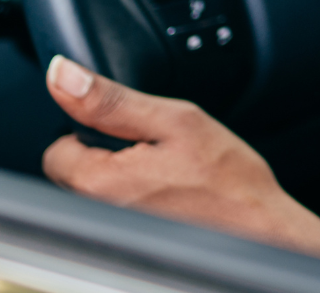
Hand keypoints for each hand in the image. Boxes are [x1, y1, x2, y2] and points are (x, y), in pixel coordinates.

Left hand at [41, 54, 319, 269]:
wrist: (263, 232)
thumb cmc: (229, 182)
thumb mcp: (175, 119)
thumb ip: (111, 99)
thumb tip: (62, 74)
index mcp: (99, 182)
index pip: (57, 148)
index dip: (93, 129)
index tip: (131, 132)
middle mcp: (95, 218)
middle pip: (74, 174)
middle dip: (106, 156)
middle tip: (156, 151)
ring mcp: (113, 235)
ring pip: (97, 195)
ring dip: (122, 179)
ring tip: (167, 175)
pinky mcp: (131, 245)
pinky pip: (117, 214)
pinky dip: (137, 202)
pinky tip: (170, 197)